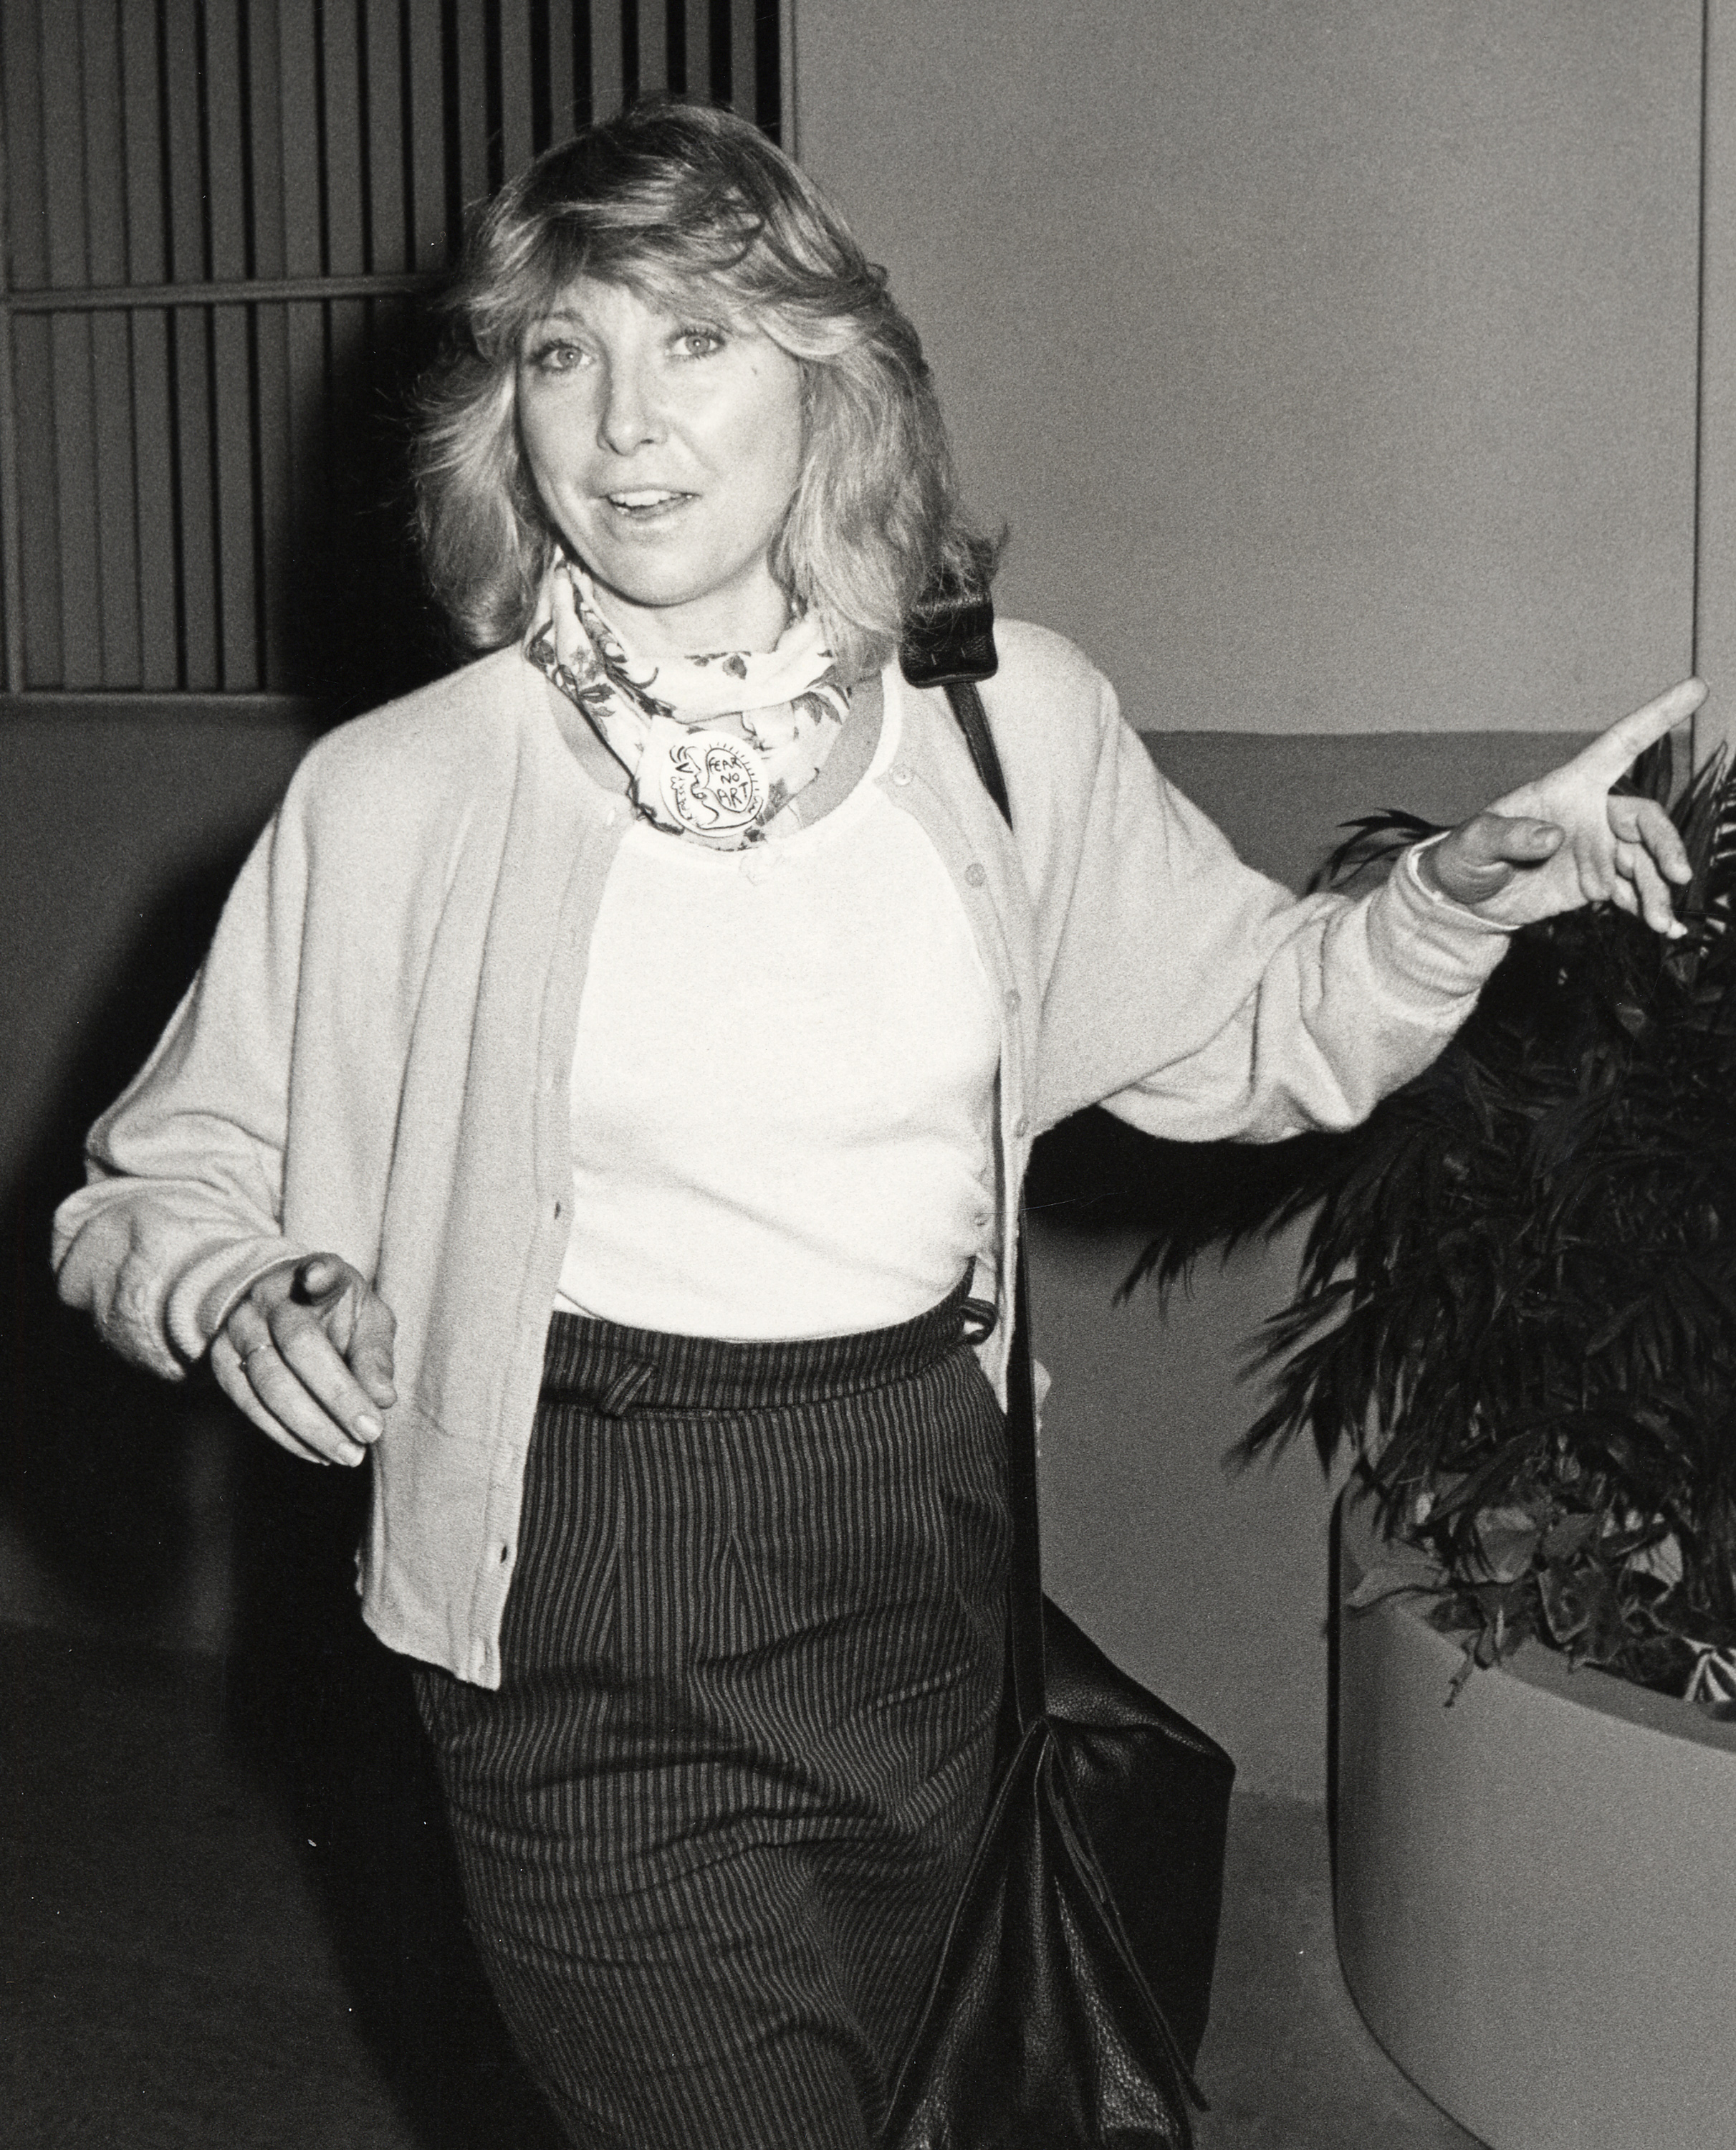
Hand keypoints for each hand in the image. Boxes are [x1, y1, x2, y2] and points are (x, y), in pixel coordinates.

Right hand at [210, 1254, 396, 1466]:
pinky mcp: (222, 1362)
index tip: (317, 1275)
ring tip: (348, 1454)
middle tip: (370, 1433)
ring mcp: (239, 1328)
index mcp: (315, 1273)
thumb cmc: (338, 1316)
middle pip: (298, 1344)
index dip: (318, 1274)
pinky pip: (249, 1404)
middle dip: (337, 1394)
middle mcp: (269, 1297)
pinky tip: (318, 1453)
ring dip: (311, 1426)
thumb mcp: (367, 1320)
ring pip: (269, 1381)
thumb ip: (376, 1354)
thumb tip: (382, 1398)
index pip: (317, 1271)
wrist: (279, 1308)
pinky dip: (285, 1435)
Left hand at [1421, 678, 1707, 932]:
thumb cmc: (1466, 857)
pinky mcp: (1598, 883)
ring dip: (1658, 888)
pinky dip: (1651, 907)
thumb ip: (1509, 836)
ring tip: (1662, 922)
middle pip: (1644, 818)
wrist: (1465, 901)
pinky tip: (1666, 929)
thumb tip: (1552, 836)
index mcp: (1568, 787)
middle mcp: (1592, 814)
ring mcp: (1599, 850)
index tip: (1696, 687)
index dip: (1657, 716)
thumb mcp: (1475, 843)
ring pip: (1644, 861)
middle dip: (1665, 844)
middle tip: (1676, 875)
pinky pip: (1634, 891)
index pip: (1619, 745)